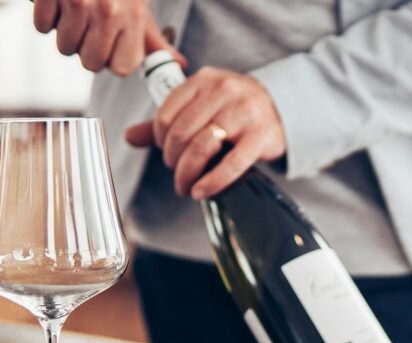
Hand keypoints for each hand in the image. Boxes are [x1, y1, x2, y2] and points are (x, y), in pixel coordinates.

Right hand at [32, 0, 185, 75]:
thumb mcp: (139, 4)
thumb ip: (152, 38)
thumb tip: (179, 63)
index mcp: (133, 17)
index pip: (121, 68)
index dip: (112, 58)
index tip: (110, 42)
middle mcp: (108, 12)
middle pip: (90, 63)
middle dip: (87, 48)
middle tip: (90, 24)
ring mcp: (78, 2)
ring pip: (65, 48)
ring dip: (66, 32)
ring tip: (75, 8)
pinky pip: (42, 27)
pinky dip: (46, 16)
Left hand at [125, 67, 285, 199]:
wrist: (282, 110)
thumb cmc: (235, 110)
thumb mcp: (202, 105)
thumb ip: (167, 120)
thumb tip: (129, 136)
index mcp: (203, 80)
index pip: (166, 113)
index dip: (159, 140)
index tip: (165, 153)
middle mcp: (223, 91)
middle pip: (181, 133)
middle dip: (172, 161)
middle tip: (176, 174)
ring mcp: (244, 113)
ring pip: (202, 147)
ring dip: (187, 174)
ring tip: (186, 186)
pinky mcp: (260, 137)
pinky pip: (231, 164)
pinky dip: (212, 182)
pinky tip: (201, 192)